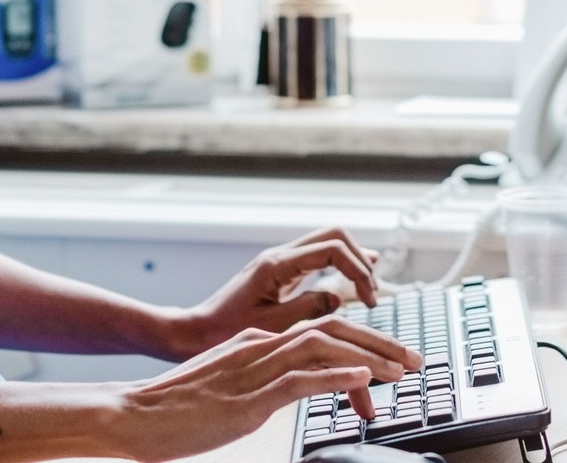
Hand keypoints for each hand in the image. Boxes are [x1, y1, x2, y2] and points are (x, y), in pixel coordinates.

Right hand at [110, 317, 420, 460]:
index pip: (323, 332)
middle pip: (334, 329)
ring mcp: (254, 370)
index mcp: (257, 342)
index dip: (363, 343)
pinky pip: (299, 380)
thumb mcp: (230, 388)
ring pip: (324, 348)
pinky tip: (362, 381)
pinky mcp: (247, 398)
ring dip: (369, 358)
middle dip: (380, 342)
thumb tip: (294, 390)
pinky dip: (335, 378)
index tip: (392, 360)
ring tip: (401, 372)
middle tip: (415, 361)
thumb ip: (262, 383)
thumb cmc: (175, 408)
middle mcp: (261, 346)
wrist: (131, 415)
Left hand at [169, 226, 382, 357]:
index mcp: (278, 264)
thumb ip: (308, 308)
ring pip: (328, 241)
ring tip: (369, 288)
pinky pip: (318, 256)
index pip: (333, 249)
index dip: (358, 271)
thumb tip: (338, 298)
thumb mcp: (272, 326)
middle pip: (335, 234)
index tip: (369, 301)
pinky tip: (354, 279)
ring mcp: (281, 260)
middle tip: (371, 294)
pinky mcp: (281, 271)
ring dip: (353, 260)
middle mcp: (280, 255)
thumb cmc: (226, 331)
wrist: (196, 331)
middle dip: (360, 259)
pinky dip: (340, 264)